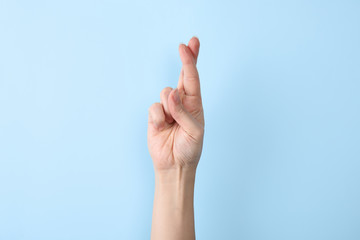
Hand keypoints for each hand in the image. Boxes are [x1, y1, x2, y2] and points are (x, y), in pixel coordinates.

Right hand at [147, 37, 203, 170]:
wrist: (174, 165)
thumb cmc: (189, 148)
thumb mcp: (194, 131)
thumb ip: (184, 112)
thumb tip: (171, 94)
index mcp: (195, 103)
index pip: (193, 78)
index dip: (191, 60)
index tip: (189, 44)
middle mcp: (182, 102)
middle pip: (182, 75)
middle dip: (186, 58)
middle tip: (186, 44)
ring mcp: (167, 108)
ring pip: (165, 92)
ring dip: (170, 108)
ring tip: (172, 124)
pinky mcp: (154, 115)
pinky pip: (154, 107)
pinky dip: (159, 118)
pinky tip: (162, 128)